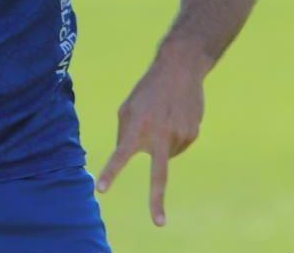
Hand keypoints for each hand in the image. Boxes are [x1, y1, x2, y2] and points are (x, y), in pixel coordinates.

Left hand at [95, 42, 209, 226]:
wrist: (180, 69)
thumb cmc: (147, 91)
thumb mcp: (128, 108)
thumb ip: (125, 136)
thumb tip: (134, 158)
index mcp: (138, 126)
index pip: (120, 154)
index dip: (111, 172)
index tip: (101, 190)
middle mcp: (160, 134)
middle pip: (159, 175)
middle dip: (157, 201)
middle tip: (159, 224)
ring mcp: (180, 136)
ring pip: (165, 155)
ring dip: (161, 143)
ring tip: (162, 116)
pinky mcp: (193, 134)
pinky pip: (177, 146)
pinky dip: (173, 137)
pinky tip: (174, 117)